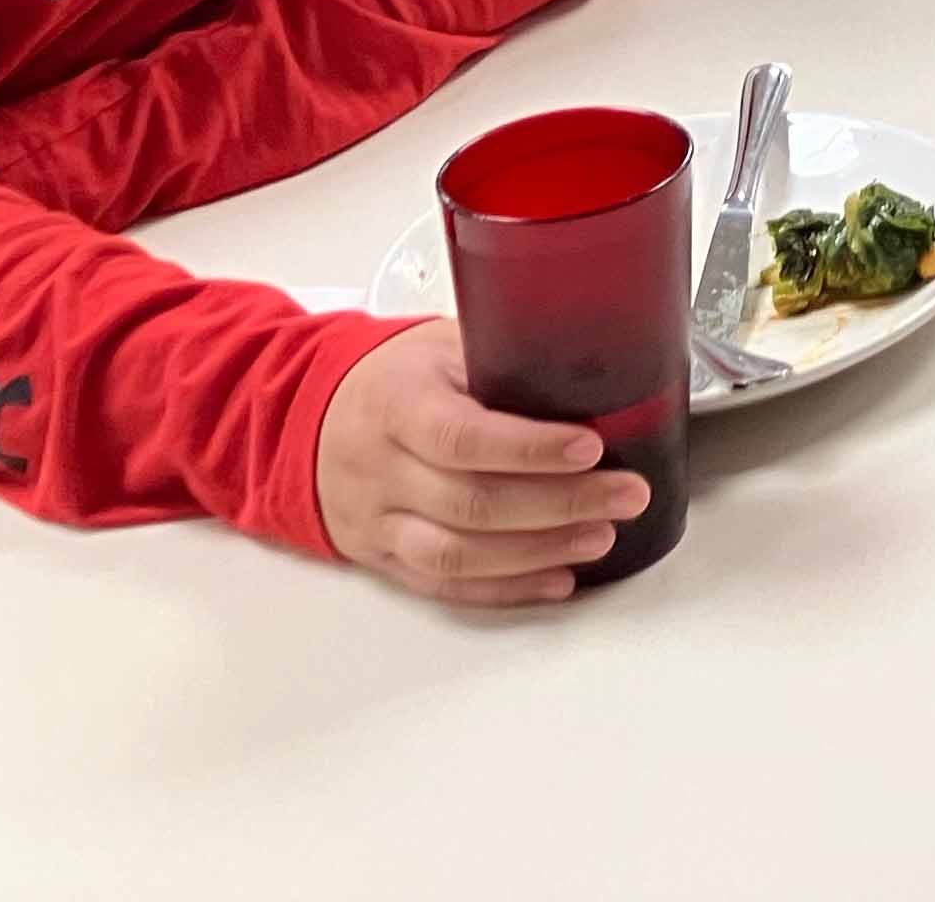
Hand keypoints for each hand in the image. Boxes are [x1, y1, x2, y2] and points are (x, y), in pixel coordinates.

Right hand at [313, 322, 644, 607]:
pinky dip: (505, 588)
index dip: (530, 448)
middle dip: (560, 504)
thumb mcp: (441, 346)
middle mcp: (382, 468)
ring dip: (538, 552)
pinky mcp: (383, 557)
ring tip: (601, 536)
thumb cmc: (393, 378)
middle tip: (625, 494)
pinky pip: (444, 585)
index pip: (462, 435)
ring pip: (457, 553)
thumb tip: (599, 361)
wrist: (309, 420)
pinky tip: (556, 578)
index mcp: (397, 404)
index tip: (590, 446)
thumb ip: (504, 356)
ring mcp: (379, 520)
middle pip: (471, 502)